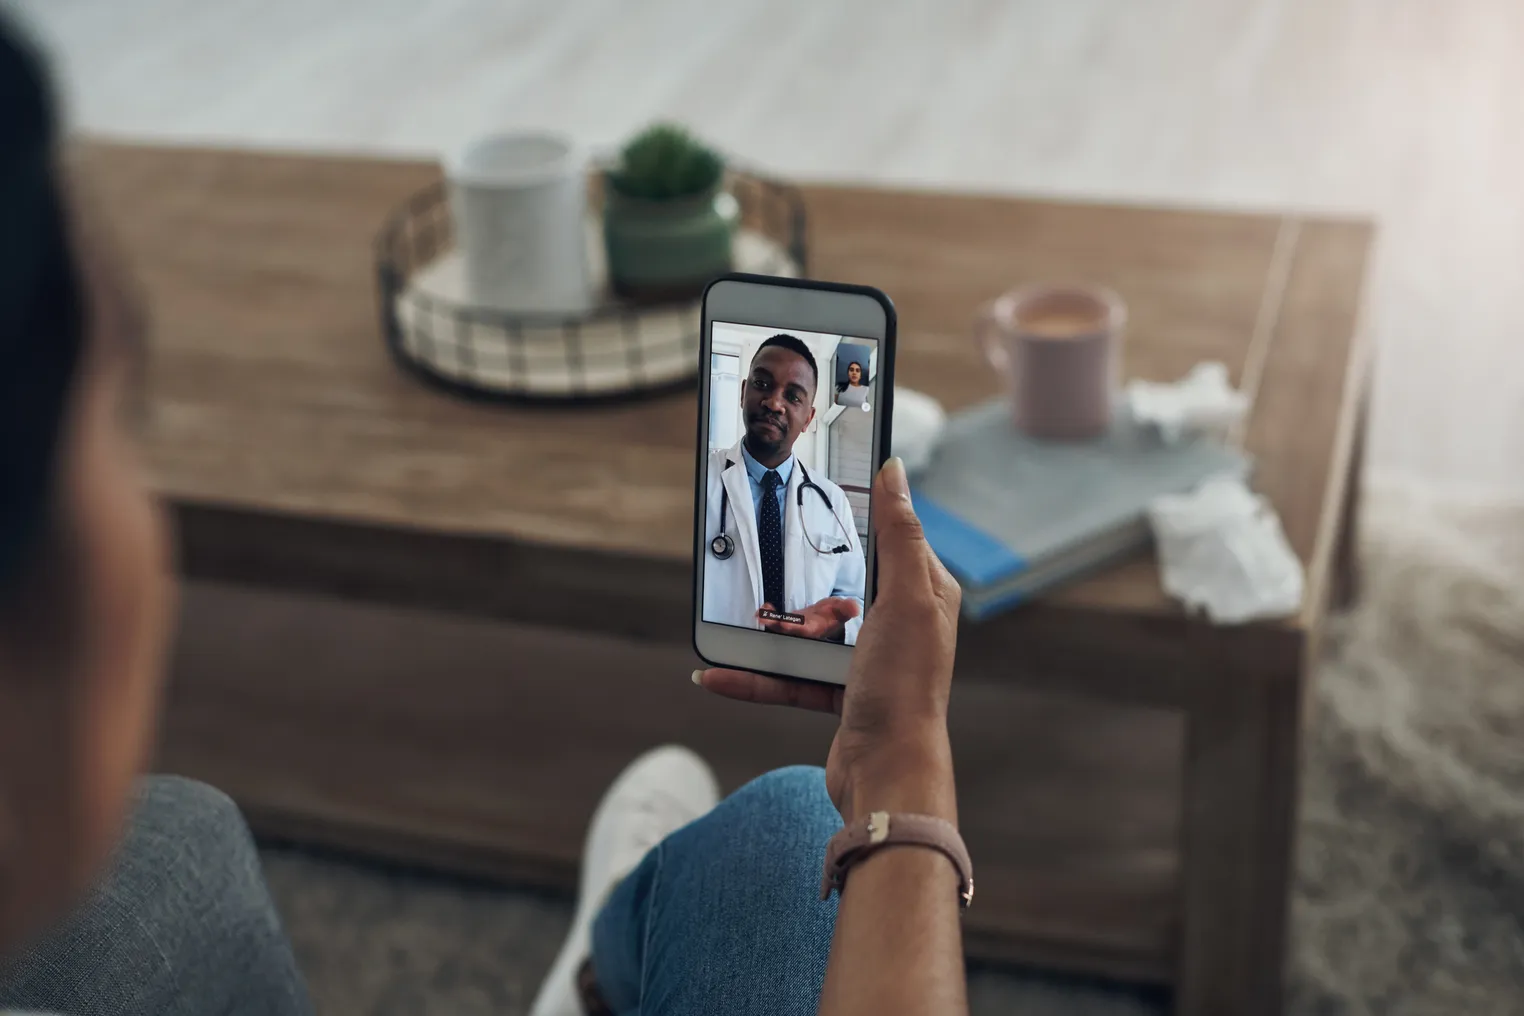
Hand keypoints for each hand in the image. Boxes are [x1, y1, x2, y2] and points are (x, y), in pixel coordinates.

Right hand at [697, 457, 961, 823]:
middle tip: (762, 556)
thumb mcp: (904, 599)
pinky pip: (788, 675)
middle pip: (839, 581)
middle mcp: (898, 624)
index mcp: (922, 593)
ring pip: (807, 630)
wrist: (887, 772)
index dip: (858, 513)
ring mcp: (867, 661)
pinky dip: (753, 675)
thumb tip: (894, 473)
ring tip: (729, 618)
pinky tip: (716, 672)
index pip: (889, 538)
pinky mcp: (839, 694)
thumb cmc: (905, 687)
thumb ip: (898, 535)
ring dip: (767, 628)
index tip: (817, 489)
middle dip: (799, 575)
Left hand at [756, 597, 860, 640]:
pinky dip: (770, 614)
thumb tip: (854, 607)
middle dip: (777, 626)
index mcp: (816, 630)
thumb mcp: (842, 610)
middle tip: (766, 619)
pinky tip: (765, 608)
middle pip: (788, 631)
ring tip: (761, 614)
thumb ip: (846, 609)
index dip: (796, 627)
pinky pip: (776, 620)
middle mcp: (803, 632)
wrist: (828, 616)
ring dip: (770, 621)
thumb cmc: (835, 614)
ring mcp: (794, 628)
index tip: (786, 623)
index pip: (805, 630)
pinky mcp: (788, 623)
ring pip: (779, 627)